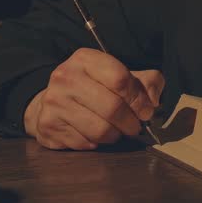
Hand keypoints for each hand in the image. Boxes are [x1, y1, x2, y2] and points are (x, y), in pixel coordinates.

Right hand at [24, 48, 164, 149]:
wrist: (51, 102)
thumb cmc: (93, 88)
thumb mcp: (119, 76)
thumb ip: (146, 82)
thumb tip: (153, 100)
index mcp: (85, 59)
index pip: (120, 79)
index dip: (139, 99)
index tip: (146, 110)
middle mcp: (65, 77)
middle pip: (112, 108)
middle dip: (131, 123)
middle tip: (134, 127)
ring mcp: (54, 102)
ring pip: (100, 130)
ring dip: (115, 135)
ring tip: (115, 131)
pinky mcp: (48, 125)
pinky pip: (85, 143)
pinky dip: (96, 143)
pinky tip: (94, 134)